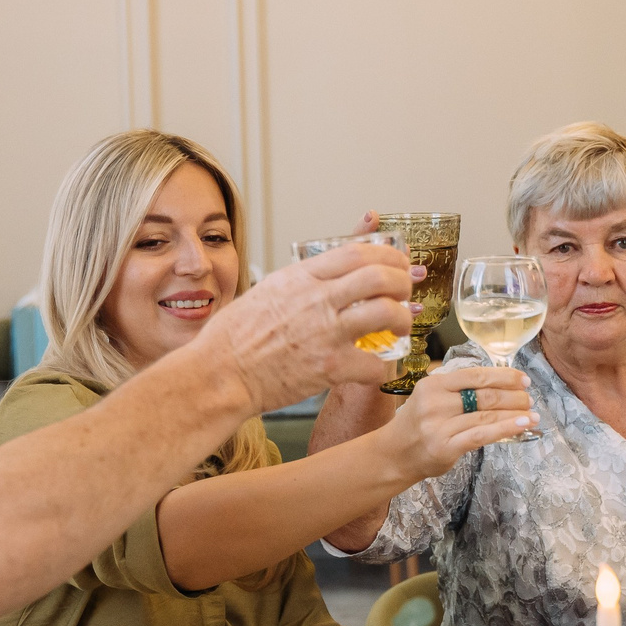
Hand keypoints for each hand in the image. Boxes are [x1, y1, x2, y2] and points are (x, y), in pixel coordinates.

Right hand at [203, 246, 415, 414]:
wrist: (220, 373)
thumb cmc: (234, 337)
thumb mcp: (267, 290)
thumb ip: (301, 279)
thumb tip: (327, 271)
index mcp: (301, 277)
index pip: (357, 252)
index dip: (388, 254)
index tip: (397, 262)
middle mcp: (316, 299)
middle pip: (380, 276)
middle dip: (403, 282)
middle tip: (405, 292)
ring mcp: (325, 332)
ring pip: (386, 313)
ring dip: (402, 319)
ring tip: (400, 326)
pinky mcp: (329, 367)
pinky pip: (375, 363)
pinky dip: (385, 366)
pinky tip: (381, 367)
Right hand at [387, 363, 533, 474]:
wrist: (395, 453)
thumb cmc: (419, 424)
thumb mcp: (432, 397)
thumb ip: (459, 390)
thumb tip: (502, 386)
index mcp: (433, 383)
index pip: (476, 375)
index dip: (504, 376)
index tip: (523, 379)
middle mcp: (435, 402)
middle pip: (484, 395)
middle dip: (513, 396)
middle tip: (529, 398)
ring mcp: (439, 425)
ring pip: (487, 415)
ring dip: (515, 414)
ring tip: (532, 414)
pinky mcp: (445, 447)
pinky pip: (482, 435)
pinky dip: (505, 429)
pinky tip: (521, 426)